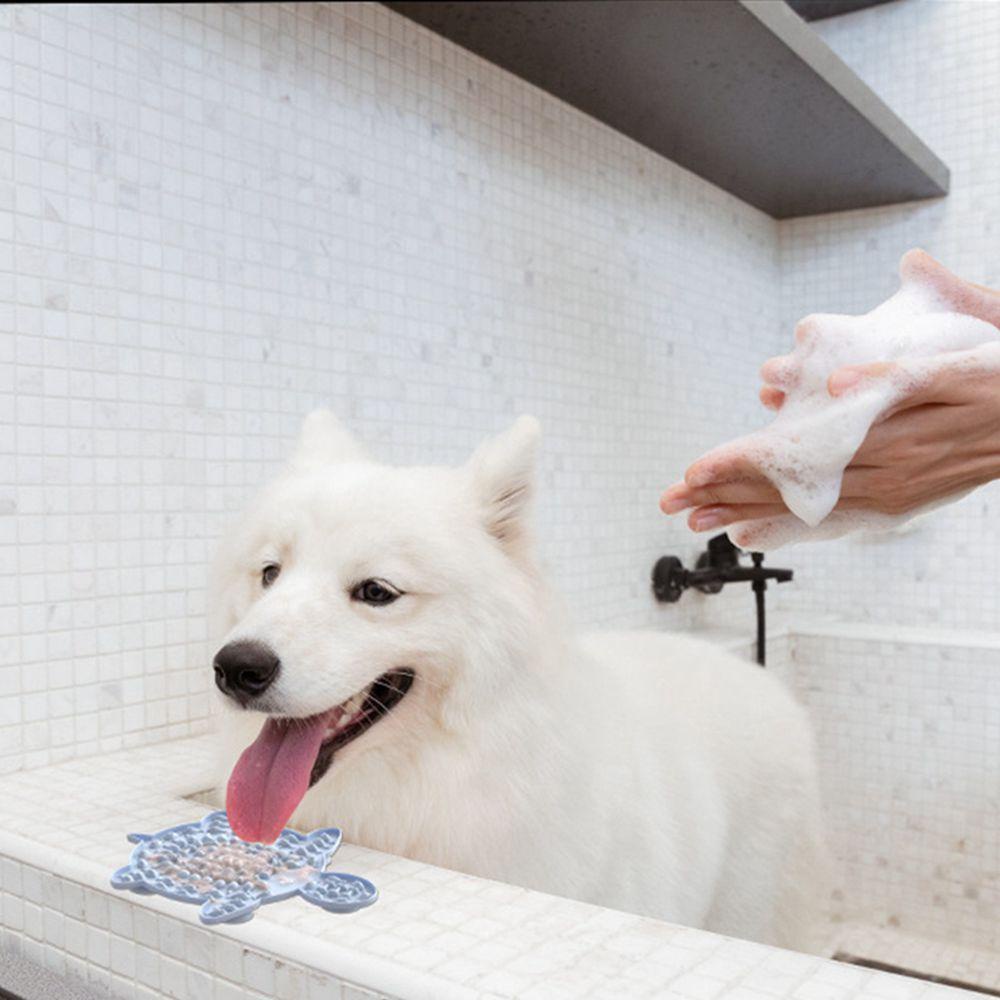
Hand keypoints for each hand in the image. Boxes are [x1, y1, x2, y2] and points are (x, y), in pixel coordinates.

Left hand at [660, 359, 999, 532]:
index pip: (794, 454)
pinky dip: (790, 528)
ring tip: (698, 520)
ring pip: (803, 508)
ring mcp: (890, 494)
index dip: (741, 464)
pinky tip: (755, 534)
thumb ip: (902, 374)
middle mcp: (883, 476)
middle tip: (672, 502)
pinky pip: (834, 520)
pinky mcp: (899, 503)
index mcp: (888, 438)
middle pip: (788, 488)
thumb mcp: (961, 364)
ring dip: (747, 513)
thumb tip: (842, 382)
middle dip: (725, 495)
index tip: (694, 473)